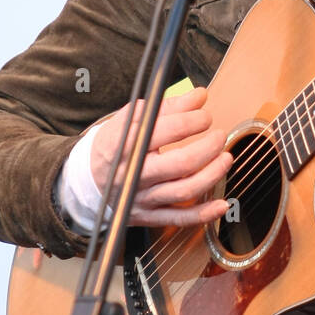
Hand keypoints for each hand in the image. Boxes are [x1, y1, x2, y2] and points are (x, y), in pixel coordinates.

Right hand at [89, 86, 231, 227]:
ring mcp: (143, 196)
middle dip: (208, 148)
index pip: (166, 130)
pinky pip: (179, 218)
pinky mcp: (149, 215)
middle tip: (219, 136)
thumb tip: (199, 96)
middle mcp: (135, 172)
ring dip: (212, 175)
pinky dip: (203, 214)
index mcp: (128, 143)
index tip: (204, 116)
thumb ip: (168, 106)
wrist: (89, 178)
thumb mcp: (132, 118)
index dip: (192, 120)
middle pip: (181, 163)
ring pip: (184, 191)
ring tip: (225, 159)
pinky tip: (221, 204)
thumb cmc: (115, 143)